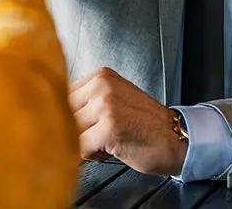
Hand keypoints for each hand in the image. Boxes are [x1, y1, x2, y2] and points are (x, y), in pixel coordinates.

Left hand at [69, 68, 186, 175]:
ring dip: (85, 143)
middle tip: (99, 135)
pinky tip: (111, 149)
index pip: (63, 95)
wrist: (176, 139)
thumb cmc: (146, 125)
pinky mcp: (108, 127)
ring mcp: (105, 104)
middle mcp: (101, 85)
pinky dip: (92, 155)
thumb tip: (55, 111)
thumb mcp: (114, 99)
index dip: (69, 116)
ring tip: (107, 141)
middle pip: (64, 113)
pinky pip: (82, 147)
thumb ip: (87, 100)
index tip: (83, 124)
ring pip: (71, 131)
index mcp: (101, 76)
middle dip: (76, 130)